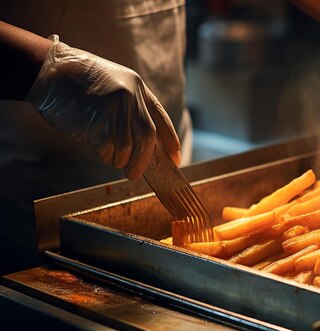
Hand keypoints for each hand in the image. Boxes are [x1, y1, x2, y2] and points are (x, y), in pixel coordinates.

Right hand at [26, 35, 180, 178]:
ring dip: (119, 159)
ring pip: (128, 146)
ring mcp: (117, 105)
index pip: (161, 118)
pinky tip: (96, 148)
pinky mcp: (100, 116)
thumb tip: (143, 149)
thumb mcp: (113, 90)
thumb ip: (129, 112)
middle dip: (143, 160)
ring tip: (108, 157)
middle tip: (134, 174)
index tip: (175, 159)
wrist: (49, 71)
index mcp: (138, 88)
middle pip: (148, 136)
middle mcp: (132, 95)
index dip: (170, 141)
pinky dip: (104, 154)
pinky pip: (108, 146)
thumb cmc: (77, 86)